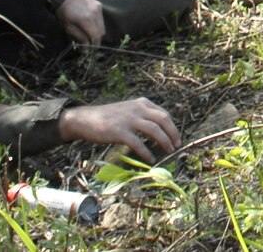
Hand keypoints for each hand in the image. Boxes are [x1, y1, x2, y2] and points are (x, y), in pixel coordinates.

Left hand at [57, 0, 106, 45]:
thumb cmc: (64, 12)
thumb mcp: (68, 27)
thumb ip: (79, 37)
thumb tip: (87, 45)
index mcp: (87, 20)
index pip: (96, 36)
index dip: (95, 45)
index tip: (91, 50)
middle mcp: (95, 14)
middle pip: (102, 32)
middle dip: (97, 39)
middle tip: (90, 44)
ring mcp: (99, 8)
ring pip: (103, 25)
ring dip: (98, 32)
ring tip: (90, 34)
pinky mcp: (99, 5)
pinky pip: (101, 18)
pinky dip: (97, 24)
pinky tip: (90, 24)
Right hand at [61, 97, 181, 163]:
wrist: (85, 119)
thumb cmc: (107, 117)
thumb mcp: (128, 110)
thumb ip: (142, 116)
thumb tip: (158, 132)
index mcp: (141, 103)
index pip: (164, 113)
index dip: (172, 126)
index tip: (176, 137)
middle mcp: (137, 109)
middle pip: (163, 120)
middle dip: (173, 133)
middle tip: (177, 145)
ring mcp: (129, 120)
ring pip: (154, 130)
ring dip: (165, 142)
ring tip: (169, 152)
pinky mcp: (120, 132)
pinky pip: (139, 143)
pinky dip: (147, 153)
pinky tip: (151, 160)